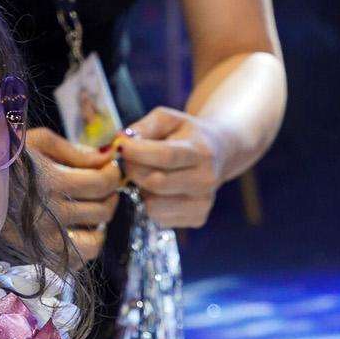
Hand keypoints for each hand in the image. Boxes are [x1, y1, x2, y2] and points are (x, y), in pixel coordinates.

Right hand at [27, 126, 122, 263]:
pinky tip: (82, 229)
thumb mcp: (35, 141)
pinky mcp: (41, 254)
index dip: (113, 172)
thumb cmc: (5, 159)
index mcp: (51, 181)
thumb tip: (105, 157)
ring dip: (102, 224)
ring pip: (95, 240)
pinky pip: (79, 259)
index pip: (102, 183)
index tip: (111, 166)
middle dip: (111, 194)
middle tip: (104, 184)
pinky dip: (88, 246)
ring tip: (95, 208)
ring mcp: (46, 238)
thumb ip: (73, 149)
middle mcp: (51, 214)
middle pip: (102, 210)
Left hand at [117, 107, 226, 228]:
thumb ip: (144, 126)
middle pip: (157, 183)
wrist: (219, 153)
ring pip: (154, 206)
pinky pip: (160, 218)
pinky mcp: (197, 219)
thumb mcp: (168, 119)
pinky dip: (152, 204)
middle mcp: (206, 180)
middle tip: (128, 162)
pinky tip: (160, 191)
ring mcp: (203, 204)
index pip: (165, 156)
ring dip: (142, 191)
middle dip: (134, 172)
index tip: (120, 147)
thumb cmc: (187, 134)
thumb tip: (122, 142)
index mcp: (201, 152)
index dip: (137, 153)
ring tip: (149, 176)